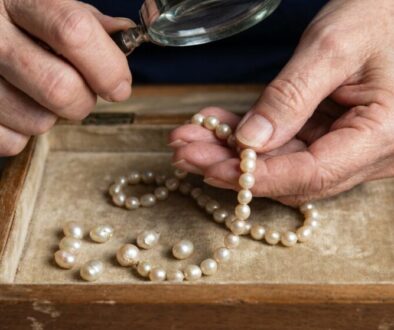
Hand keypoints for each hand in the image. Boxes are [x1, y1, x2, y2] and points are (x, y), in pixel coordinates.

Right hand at [0, 0, 132, 155]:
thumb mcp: (48, 3)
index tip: (120, 86)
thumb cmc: (15, 16)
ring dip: (51, 115)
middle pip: (60, 88)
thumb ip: (86, 20)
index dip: (108, 67)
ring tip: (38, 92)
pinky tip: (16, 104)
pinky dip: (22, 131)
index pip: (74, 33)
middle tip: (81, 92)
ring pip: (37, 121)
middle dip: (84, 100)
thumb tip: (124, 33)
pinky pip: (11, 141)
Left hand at [169, 0, 393, 205]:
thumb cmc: (382, 15)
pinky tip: (216, 125)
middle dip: (233, 166)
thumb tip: (251, 140)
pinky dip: (250, 135)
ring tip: (191, 138)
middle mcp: (366, 152)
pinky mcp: (331, 134)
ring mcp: (348, 146)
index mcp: (380, 135)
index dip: (257, 177)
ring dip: (234, 152)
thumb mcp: (333, 46)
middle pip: (290, 174)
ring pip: (282, 162)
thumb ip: (292, 97)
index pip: (310, 174)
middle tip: (186, 152)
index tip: (210, 169)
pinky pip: (286, 143)